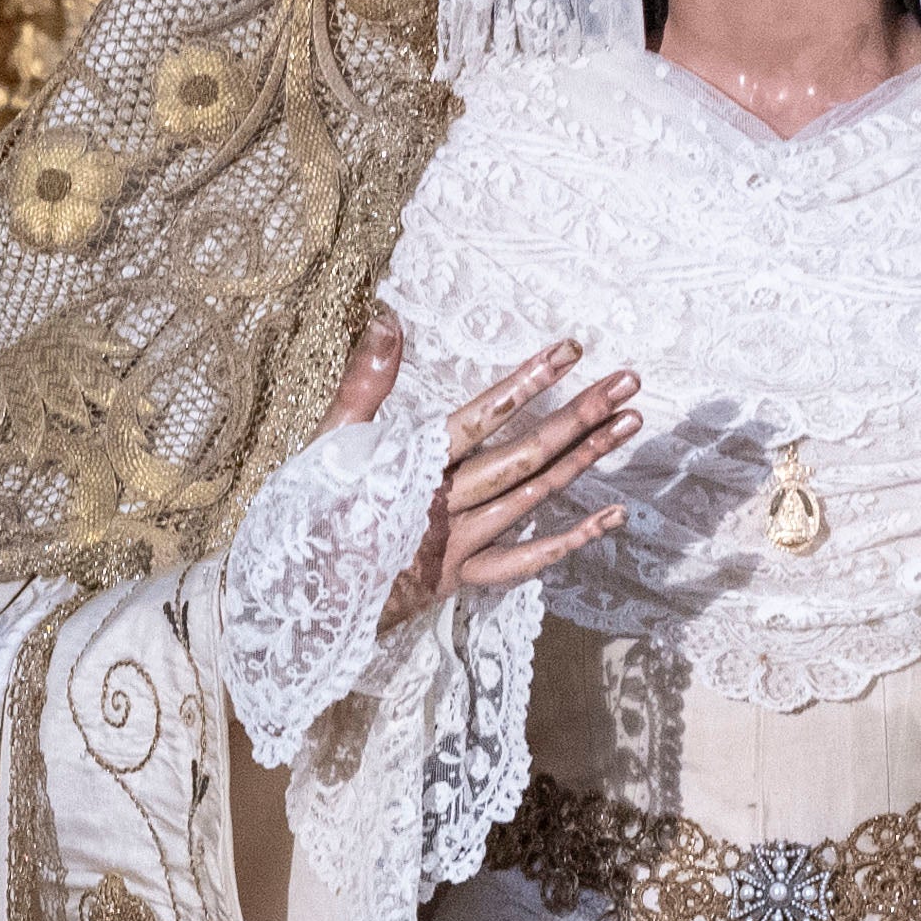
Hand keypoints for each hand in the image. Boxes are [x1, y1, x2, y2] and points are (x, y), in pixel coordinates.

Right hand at [332, 310, 637, 621]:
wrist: (291, 603)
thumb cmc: (306, 516)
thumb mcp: (328, 442)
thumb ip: (364, 382)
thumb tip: (387, 317)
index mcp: (413, 466)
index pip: (482, 415)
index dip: (528, 382)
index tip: (571, 350)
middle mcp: (444, 504)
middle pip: (523, 455)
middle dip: (579, 416)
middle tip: (627, 382)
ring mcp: (457, 545)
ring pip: (532, 498)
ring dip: (584, 461)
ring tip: (629, 424)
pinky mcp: (459, 579)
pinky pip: (524, 563)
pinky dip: (571, 541)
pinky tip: (614, 516)